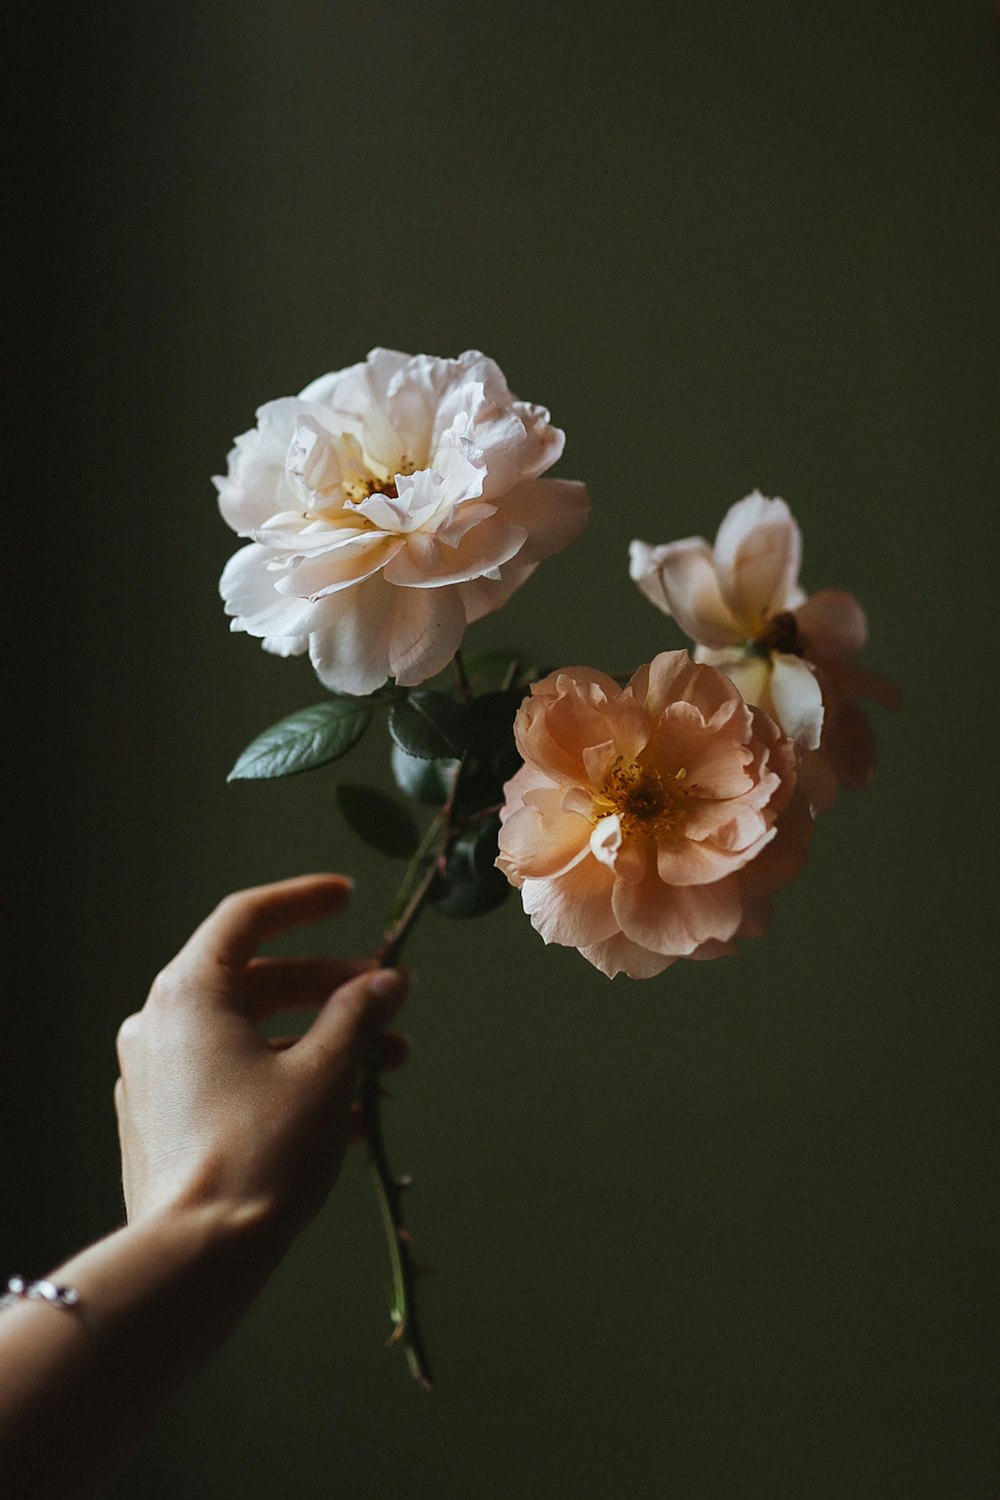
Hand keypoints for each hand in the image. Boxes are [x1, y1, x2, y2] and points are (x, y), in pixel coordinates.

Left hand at [114, 873, 409, 1243]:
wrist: (196, 1260)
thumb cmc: (262, 1154)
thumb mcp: (326, 1073)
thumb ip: (359, 1014)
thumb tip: (390, 982)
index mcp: (188, 993)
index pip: (246, 917)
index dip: (303, 901)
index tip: (349, 898)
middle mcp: (159, 1025)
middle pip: (255, 981)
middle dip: (330, 989)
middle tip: (388, 999)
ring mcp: (155, 1077)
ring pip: (250, 1035)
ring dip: (321, 1041)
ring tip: (387, 1064)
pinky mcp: (163, 1125)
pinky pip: (234, 1079)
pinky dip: (289, 1079)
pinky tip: (350, 1113)